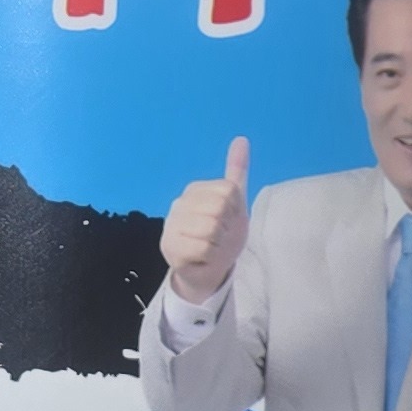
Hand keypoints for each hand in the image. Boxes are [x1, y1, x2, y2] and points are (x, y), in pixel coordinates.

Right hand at [160, 137, 251, 302]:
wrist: (208, 271)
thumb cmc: (222, 236)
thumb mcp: (235, 203)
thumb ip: (237, 171)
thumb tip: (242, 138)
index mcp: (195, 190)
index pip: (229, 191)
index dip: (236, 211)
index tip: (228, 221)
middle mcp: (180, 203)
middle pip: (219, 209)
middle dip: (227, 229)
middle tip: (220, 237)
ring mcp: (172, 224)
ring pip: (211, 229)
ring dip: (219, 245)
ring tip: (212, 248)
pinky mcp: (169, 246)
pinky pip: (203, 247)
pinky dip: (209, 257)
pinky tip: (203, 258)